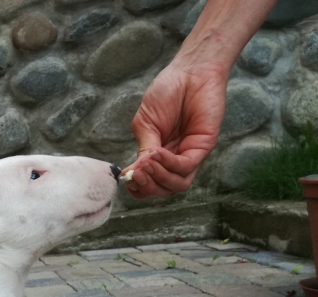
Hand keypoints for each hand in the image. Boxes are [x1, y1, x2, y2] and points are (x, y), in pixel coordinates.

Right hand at [124, 62, 228, 198]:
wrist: (190, 71)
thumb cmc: (167, 92)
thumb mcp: (145, 125)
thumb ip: (142, 150)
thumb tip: (132, 174)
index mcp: (159, 155)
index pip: (150, 184)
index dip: (138, 188)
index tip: (127, 179)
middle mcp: (176, 159)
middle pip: (163, 190)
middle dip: (147, 187)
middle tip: (136, 174)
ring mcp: (190, 154)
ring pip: (176, 185)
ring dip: (158, 179)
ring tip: (146, 164)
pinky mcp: (203, 146)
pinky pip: (185, 167)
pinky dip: (168, 164)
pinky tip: (156, 153)